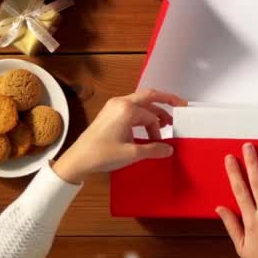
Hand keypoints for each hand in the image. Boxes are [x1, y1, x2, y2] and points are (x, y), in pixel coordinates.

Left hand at [53, 89, 186, 183]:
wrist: (77, 160)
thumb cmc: (102, 154)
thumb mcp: (132, 154)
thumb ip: (154, 149)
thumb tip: (169, 149)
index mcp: (126, 109)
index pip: (152, 115)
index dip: (159, 130)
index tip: (166, 140)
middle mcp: (120, 103)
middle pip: (149, 97)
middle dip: (165, 102)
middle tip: (180, 105)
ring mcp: (113, 106)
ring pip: (140, 104)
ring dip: (153, 112)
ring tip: (163, 124)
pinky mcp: (108, 113)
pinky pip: (131, 109)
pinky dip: (142, 116)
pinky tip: (145, 128)